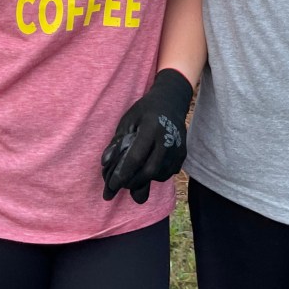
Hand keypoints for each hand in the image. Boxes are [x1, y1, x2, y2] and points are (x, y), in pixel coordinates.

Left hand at [101, 68, 192, 203]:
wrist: (172, 102)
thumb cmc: (145, 111)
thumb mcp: (127, 120)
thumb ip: (116, 142)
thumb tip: (105, 163)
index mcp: (151, 128)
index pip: (136, 157)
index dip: (122, 174)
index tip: (111, 185)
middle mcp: (167, 140)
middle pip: (149, 171)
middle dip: (132, 183)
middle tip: (119, 186)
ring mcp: (177, 149)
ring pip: (158, 175)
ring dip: (143, 181)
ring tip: (131, 176)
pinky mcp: (182, 155)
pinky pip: (166, 173)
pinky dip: (153, 176)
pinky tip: (145, 168)